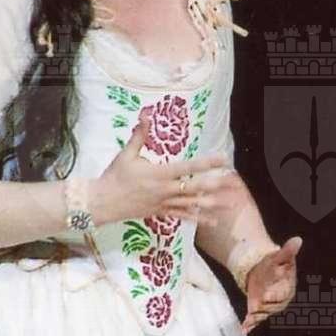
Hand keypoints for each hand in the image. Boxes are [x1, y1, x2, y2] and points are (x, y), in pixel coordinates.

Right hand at [92, 109, 236, 226]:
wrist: (102, 203)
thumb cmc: (114, 176)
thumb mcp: (126, 154)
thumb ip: (140, 135)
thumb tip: (146, 114)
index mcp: (159, 174)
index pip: (187, 167)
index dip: (206, 163)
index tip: (222, 158)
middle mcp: (165, 190)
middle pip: (194, 187)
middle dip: (215, 184)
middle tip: (232, 181)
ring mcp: (164, 203)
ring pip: (192, 204)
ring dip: (212, 204)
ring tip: (230, 204)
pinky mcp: (161, 213)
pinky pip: (183, 216)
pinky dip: (199, 218)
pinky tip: (214, 221)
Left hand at [240, 237, 301, 334]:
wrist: (265, 270)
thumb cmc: (275, 264)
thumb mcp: (280, 256)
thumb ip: (288, 251)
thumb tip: (297, 240)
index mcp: (287, 288)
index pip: (282, 294)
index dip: (274, 296)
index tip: (265, 295)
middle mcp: (280, 300)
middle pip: (272, 307)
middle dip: (263, 308)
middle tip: (255, 307)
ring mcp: (269, 307)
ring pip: (263, 314)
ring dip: (256, 318)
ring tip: (248, 320)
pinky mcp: (259, 310)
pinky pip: (255, 319)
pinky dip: (249, 325)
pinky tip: (244, 329)